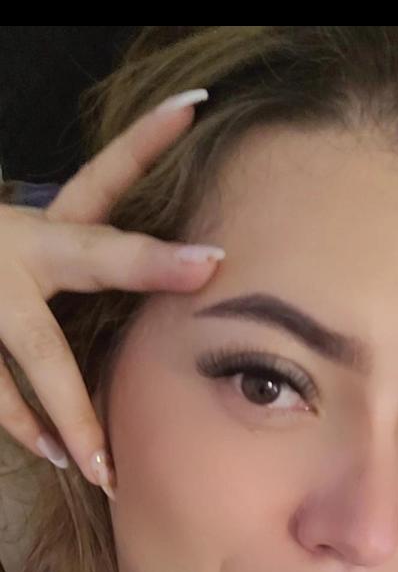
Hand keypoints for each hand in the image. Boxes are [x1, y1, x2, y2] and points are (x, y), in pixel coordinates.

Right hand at [0, 89, 223, 496]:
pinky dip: (28, 428)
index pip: (102, 174)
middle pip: (88, 253)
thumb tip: (180, 279)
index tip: (196, 106)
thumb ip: (81, 265)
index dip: (147, 139)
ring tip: (105, 465)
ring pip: (38, 354)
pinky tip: (59, 456)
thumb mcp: (35, 256)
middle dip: (146, 260)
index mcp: (44, 226)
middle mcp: (18, 249)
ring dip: (74, 412)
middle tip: (206, 261)